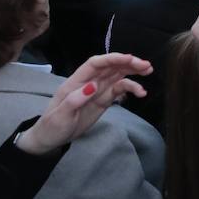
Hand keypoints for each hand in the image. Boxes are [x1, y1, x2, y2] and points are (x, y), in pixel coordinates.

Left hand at [15, 54, 152, 155]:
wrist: (50, 139)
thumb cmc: (52, 126)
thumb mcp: (60, 116)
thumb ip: (75, 100)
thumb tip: (93, 86)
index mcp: (75, 82)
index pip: (95, 64)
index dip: (112, 59)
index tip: (130, 59)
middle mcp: (88, 82)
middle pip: (110, 66)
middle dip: (128, 63)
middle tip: (146, 65)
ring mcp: (97, 91)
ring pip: (117, 75)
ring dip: (133, 71)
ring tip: (148, 71)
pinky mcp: (103, 100)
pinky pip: (119, 90)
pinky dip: (131, 88)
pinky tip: (141, 93)